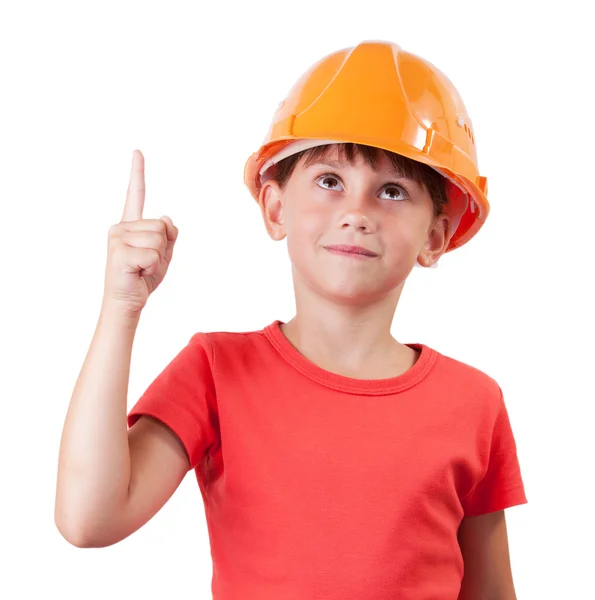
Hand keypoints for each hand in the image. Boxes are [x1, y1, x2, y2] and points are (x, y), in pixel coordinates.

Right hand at [102, 150, 178, 315]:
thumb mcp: (163, 254)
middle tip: (146, 263)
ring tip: (141, 268)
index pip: (135, 195)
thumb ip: (168, 235)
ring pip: (159, 239)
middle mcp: (120, 227)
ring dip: (158, 258)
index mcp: (130, 225)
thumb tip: (166, 218)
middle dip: (163, 247)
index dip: (137, 173)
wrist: (127, 302)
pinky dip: (153, 267)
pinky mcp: (119, 252)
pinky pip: (153, 254)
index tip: (138, 152)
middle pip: (161, 226)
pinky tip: (138, 272)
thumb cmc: (142, 277)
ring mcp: (118, 238)